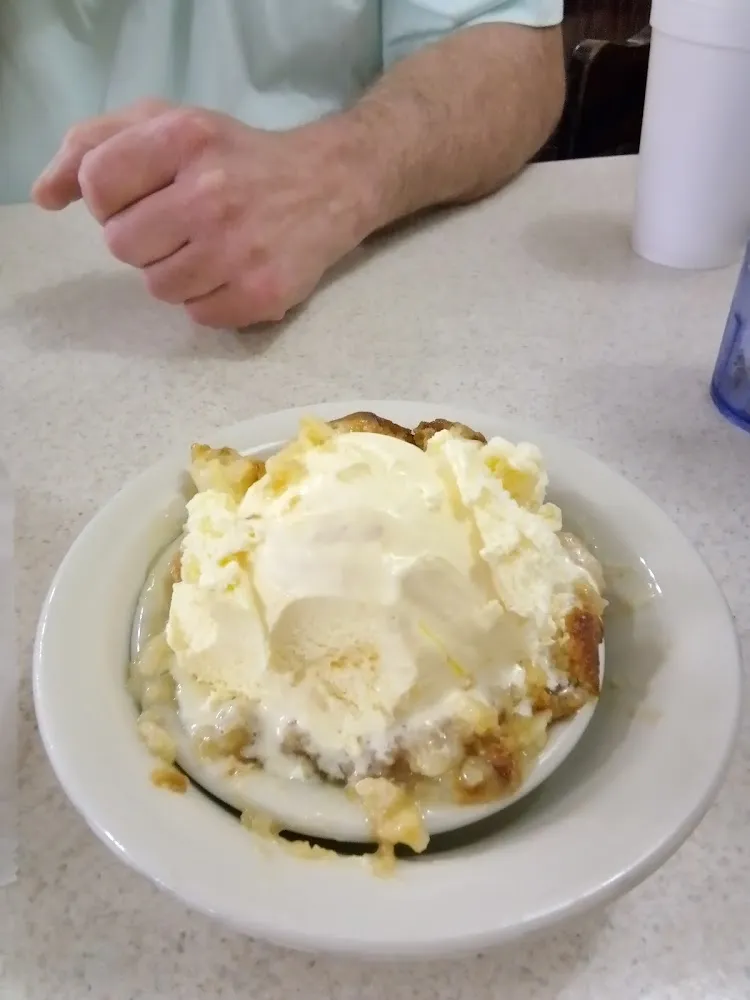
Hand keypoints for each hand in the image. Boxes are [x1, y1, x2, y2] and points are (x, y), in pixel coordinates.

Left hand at [32, 101, 375, 327]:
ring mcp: (240, 248)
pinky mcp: (263, 293)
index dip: (109, 199)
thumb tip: (44, 196)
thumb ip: (95, 145)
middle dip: (144, 239)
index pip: (98, 184)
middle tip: (179, 225)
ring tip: (208, 250)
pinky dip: (210, 300)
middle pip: (122, 245)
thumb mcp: (169, 123)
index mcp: (184, 137)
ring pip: (159, 288)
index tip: (140, 196)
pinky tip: (233, 272)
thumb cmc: (237, 156)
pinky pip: (199, 316)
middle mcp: (213, 191)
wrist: (331, 185)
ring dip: (175, 273)